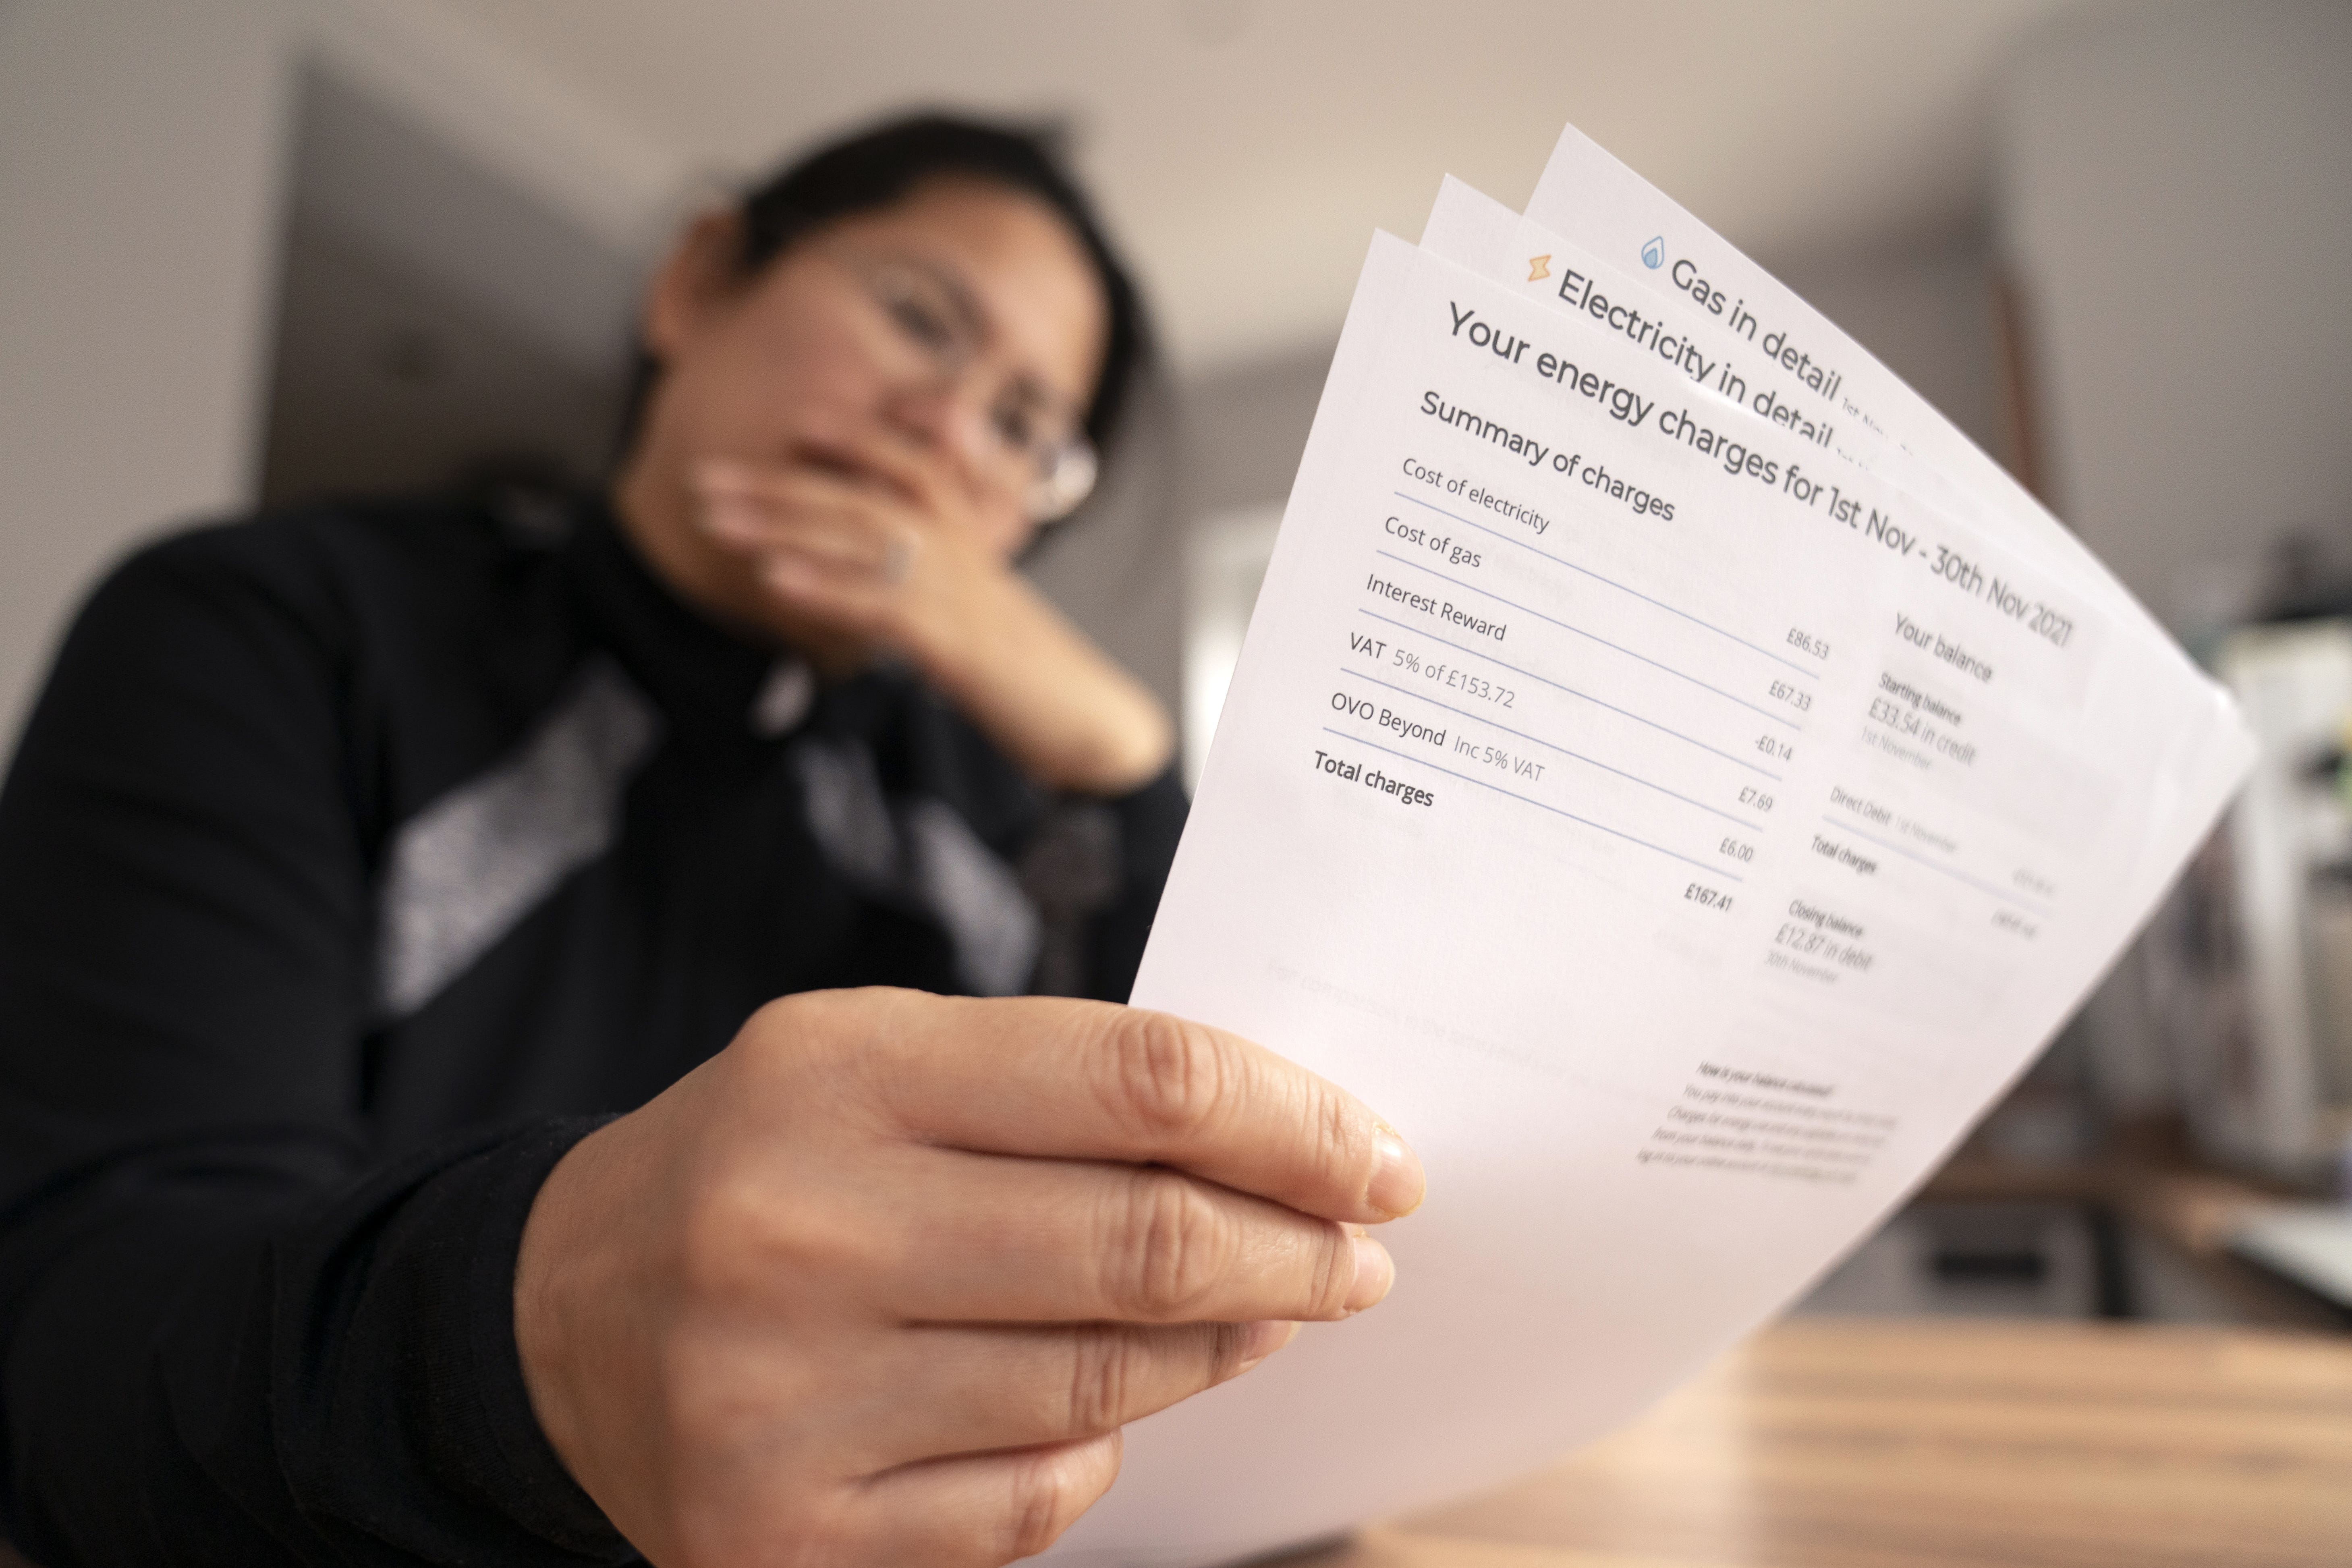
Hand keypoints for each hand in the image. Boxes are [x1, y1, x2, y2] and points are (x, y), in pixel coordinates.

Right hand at [513, 989, 1424, 1566]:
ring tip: (1268, 1313)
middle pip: (1143, 1244)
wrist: (560, 1318)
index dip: (1292, 1122)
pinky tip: (1111, 1411)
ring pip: (1104, 1386)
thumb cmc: (764, 1167)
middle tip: (1358, 1255)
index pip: (1139, 1083)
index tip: (1376, 1159)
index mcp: (834, 1074)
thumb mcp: (879, 1062)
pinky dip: (1099, 1456)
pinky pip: (1030, 1504)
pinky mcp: (784, 1535)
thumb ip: (1061, 1091)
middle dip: (1296, 1252)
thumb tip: (1275, 1158)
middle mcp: (799, 1234)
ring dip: (1221, 1347)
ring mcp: (784, 1401)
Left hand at [692, 444, 1172, 794]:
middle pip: (859, 499)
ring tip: (714, 521)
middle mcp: (960, 549)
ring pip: (859, 539)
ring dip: (779, 525)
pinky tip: (773, 579)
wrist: (1079, 715)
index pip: (910, 464)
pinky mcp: (950, 642)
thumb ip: (926, 580)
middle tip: (702, 479)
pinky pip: (877, 604)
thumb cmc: (1020, 667)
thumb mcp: (974, 608)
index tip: (795, 423)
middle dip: (774, 486)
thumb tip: (872, 571)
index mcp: (967, 536)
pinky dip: (821, 586)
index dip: (855, 438)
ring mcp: (956, 591)